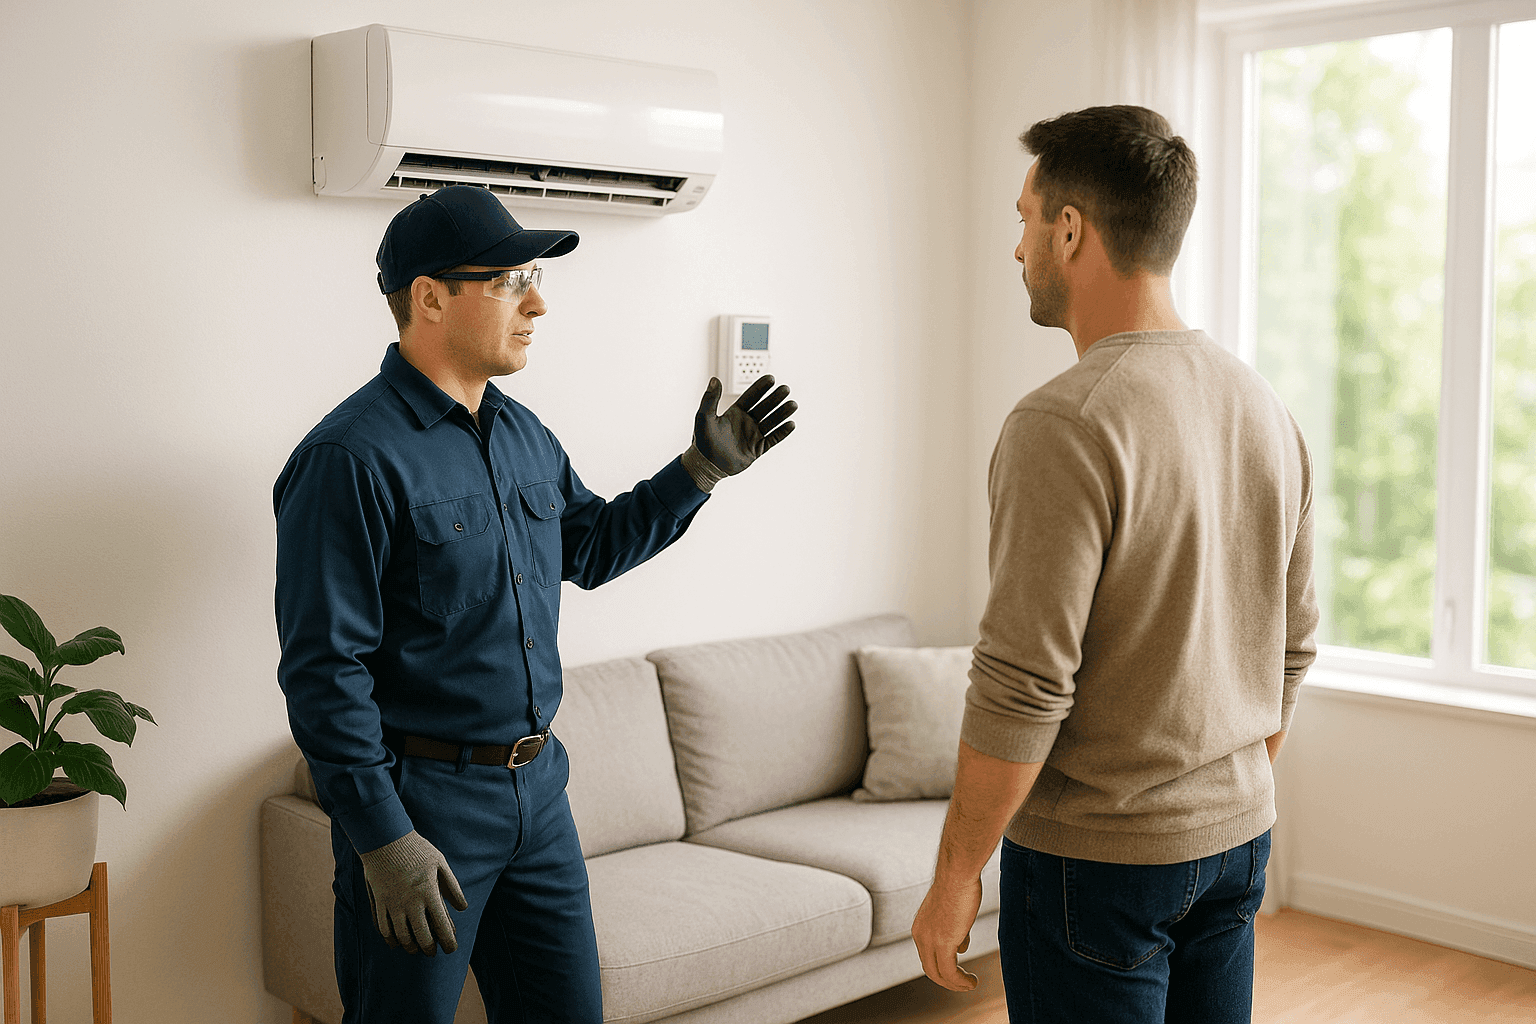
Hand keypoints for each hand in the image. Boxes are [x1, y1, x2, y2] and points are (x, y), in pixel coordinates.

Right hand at [358, 830, 469, 955]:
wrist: (385, 840)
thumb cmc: (417, 850)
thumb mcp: (440, 863)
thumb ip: (452, 887)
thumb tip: (462, 908)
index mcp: (429, 893)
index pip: (441, 926)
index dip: (448, 942)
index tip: (451, 949)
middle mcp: (410, 903)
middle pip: (421, 937)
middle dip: (429, 949)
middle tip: (433, 952)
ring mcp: (393, 905)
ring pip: (401, 937)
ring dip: (410, 947)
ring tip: (417, 949)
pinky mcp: (379, 903)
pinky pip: (384, 929)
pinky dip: (391, 939)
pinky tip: (397, 942)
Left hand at [692, 375, 796, 476]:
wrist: (707, 466)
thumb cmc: (703, 442)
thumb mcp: (704, 418)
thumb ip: (709, 399)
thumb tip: (714, 379)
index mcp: (735, 413)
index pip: (751, 397)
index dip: (761, 388)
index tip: (771, 378)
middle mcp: (746, 422)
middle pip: (764, 407)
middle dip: (775, 398)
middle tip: (785, 388)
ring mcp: (753, 435)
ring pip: (771, 422)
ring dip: (782, 413)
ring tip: (793, 404)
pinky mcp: (758, 449)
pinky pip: (773, 439)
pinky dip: (782, 432)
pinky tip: (791, 424)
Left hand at [911, 874, 981, 991]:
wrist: (958, 874)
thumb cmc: (958, 886)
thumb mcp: (952, 912)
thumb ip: (954, 930)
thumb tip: (961, 946)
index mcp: (920, 927)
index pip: (927, 956)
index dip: (942, 967)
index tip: (958, 971)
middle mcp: (920, 936)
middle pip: (930, 969)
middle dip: (947, 981)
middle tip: (963, 984)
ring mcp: (930, 940)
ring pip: (939, 974)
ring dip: (956, 984)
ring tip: (970, 984)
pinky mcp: (943, 942)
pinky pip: (950, 972)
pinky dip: (960, 982)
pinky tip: (971, 982)